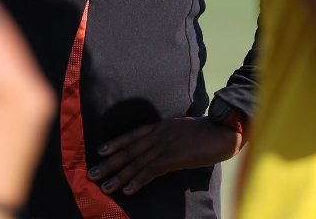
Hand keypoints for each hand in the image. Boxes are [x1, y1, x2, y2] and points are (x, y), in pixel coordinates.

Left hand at [86, 117, 243, 195]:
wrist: (222, 130)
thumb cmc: (207, 131)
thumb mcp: (183, 130)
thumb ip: (170, 137)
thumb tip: (164, 147)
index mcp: (160, 126)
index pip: (132, 135)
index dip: (115, 143)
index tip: (100, 151)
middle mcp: (158, 134)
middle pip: (128, 150)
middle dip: (109, 163)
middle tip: (92, 173)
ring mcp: (164, 145)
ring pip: (135, 163)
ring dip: (118, 176)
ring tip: (104, 186)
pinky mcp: (172, 158)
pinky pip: (150, 171)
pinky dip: (137, 181)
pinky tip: (127, 190)